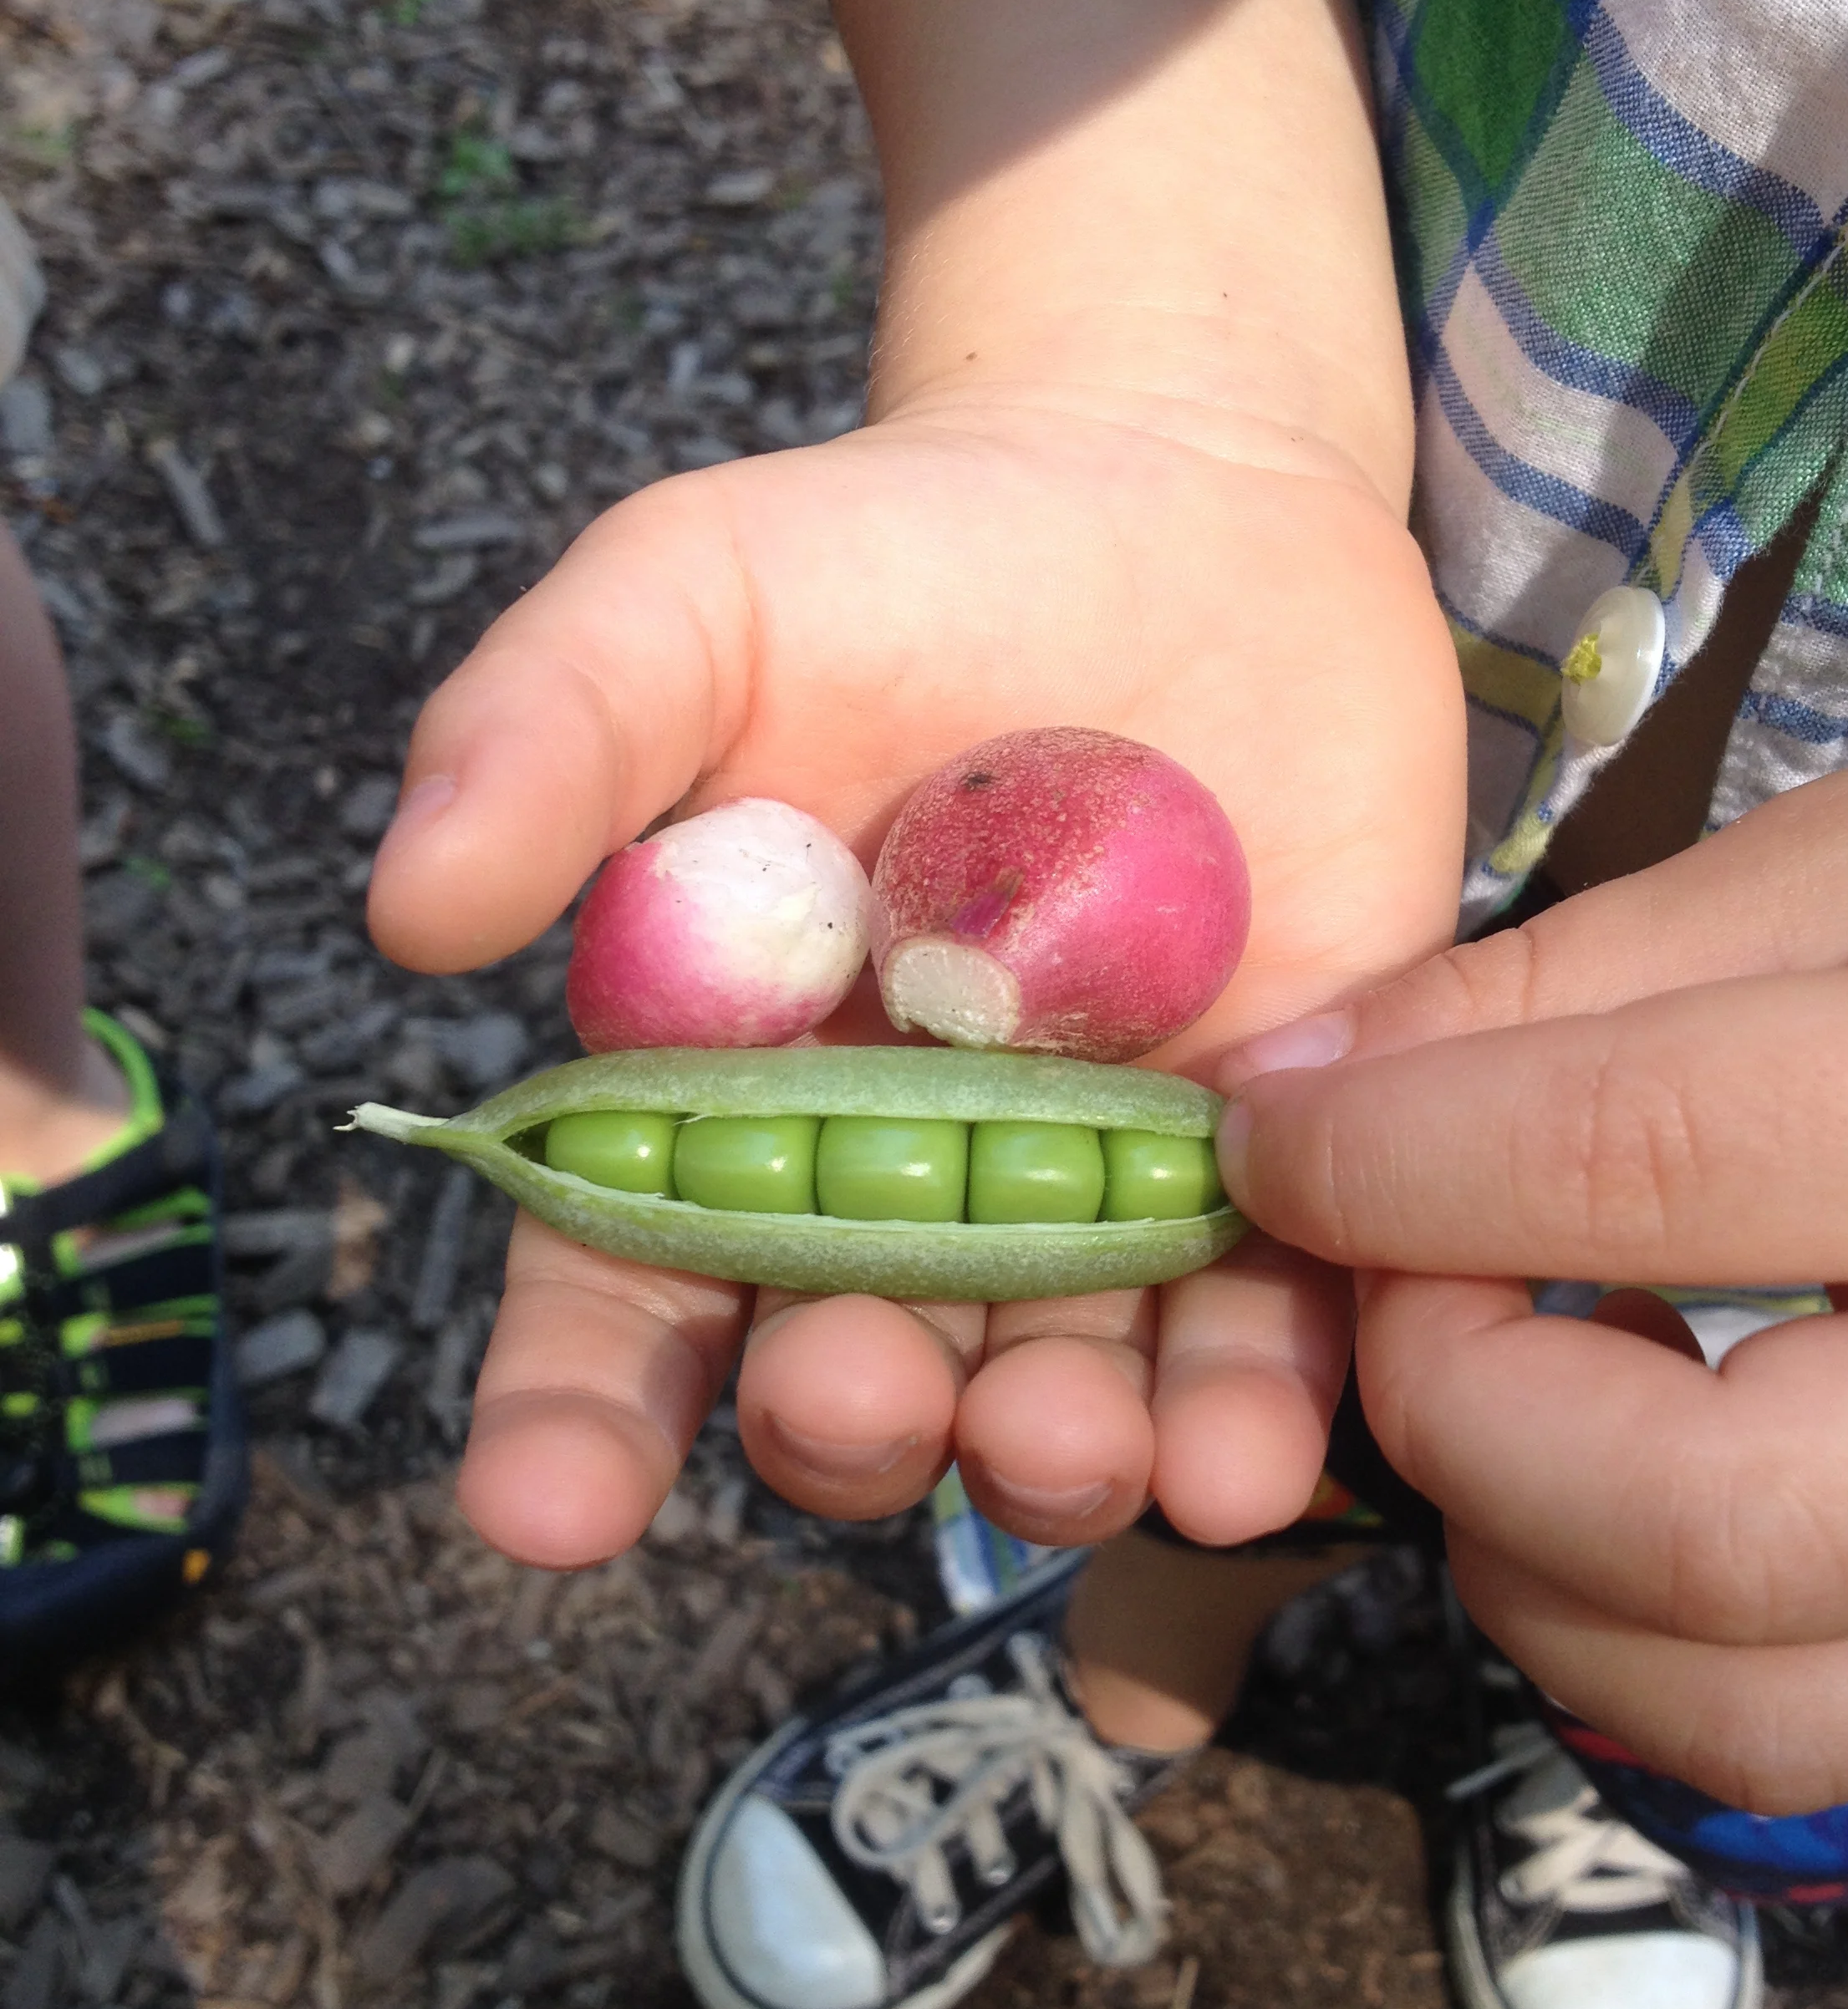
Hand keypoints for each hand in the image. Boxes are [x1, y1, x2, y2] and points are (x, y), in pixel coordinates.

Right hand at [370, 384, 1463, 1567]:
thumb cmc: (895, 558)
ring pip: (1060, 1383)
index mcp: (726, 1095)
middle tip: (856, 1400)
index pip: (626, 1288)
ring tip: (1070, 1445)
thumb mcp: (694, 599)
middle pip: (851, 1361)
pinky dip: (1260, 1398)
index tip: (540, 1513)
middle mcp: (905, 1180)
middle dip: (845, 1417)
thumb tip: (408, 909)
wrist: (1182, 495)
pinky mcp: (1278, 1150)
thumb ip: (555, 734)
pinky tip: (1253, 1452)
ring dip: (1059, 1453)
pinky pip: (1268, 1314)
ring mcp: (1096, 1183)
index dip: (571, 1414)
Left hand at [1216, 738, 1847, 1811]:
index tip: (1266, 1142)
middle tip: (1407, 1282)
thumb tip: (1296, 1107)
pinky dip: (1642, 1640)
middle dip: (1468, 1414)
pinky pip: (1817, 1732)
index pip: (1656, 1168)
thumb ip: (1570, 991)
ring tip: (1516, 1377)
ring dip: (1533, 1559)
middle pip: (1713, 1526)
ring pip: (1752, 1696)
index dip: (1395, 1165)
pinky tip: (1628, 1469)